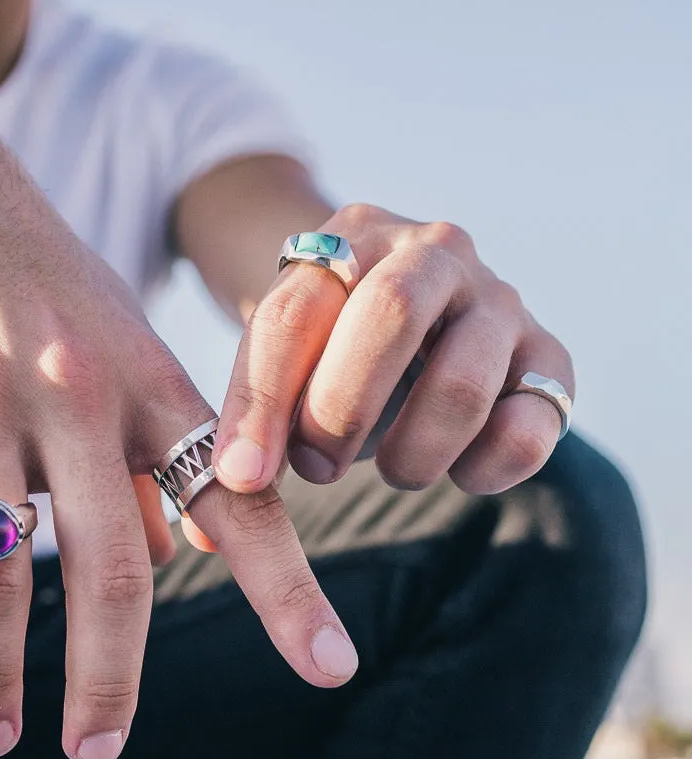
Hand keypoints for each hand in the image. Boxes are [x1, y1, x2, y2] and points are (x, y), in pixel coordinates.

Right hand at [0, 89, 358, 758]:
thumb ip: (156, 448)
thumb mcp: (121, 341)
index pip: (234, 498)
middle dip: (109, 674)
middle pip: (111, 561)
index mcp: (146, 383)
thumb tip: (188, 556)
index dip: (287, 588)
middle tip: (99, 751)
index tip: (332, 668)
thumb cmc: (38, 279)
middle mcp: (73, 394)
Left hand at [211, 203, 574, 498]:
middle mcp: (435, 251)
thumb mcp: (285, 365)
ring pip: (461, 381)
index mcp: (352, 237)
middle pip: (390, 315)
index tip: (239, 478)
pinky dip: (484, 467)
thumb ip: (248, 426)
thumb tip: (207, 521)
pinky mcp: (551, 357)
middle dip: (340, 410)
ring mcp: (501, 300)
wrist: (422, 317)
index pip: (294, 314)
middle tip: (314, 470)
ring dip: (410, 452)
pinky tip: (455, 471)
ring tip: (387, 471)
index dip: (260, 403)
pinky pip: (528, 426)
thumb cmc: (334, 349)